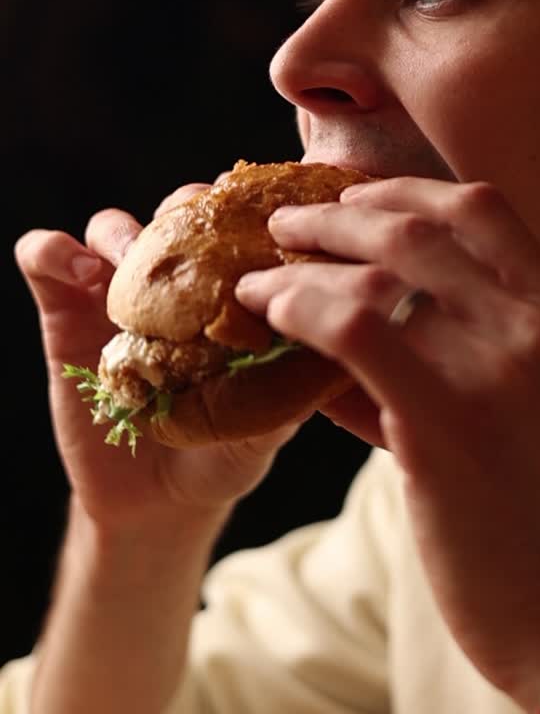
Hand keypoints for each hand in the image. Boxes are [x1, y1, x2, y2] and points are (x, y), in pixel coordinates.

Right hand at [15, 182, 299, 537]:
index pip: (239, 224)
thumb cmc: (226, 454)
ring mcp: (118, 291)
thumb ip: (287, 390)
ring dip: (124, 234)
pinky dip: (54, 252)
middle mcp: (175, 279)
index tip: (266, 220)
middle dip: (188, 211)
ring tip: (130, 263)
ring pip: (113, 227)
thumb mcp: (266, 426)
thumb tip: (320, 355)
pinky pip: (45, 258)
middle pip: (177, 211)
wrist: (158, 502)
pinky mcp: (65, 309)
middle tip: (199, 234)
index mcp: (230, 288)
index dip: (253, 210)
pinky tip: (80, 275)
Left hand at [235, 176, 539, 709]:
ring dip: (302, 267)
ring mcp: (496, 367)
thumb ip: (468, 355)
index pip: (481, 207)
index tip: (353, 200)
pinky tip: (269, 319)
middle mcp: (537, 323)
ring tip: (258, 281)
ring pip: (374, 274)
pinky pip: (351, 331)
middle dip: (336, 217)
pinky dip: (299, 311)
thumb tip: (356, 331)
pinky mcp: (446, 420)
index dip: (403, 191)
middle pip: (417, 228)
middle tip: (286, 226)